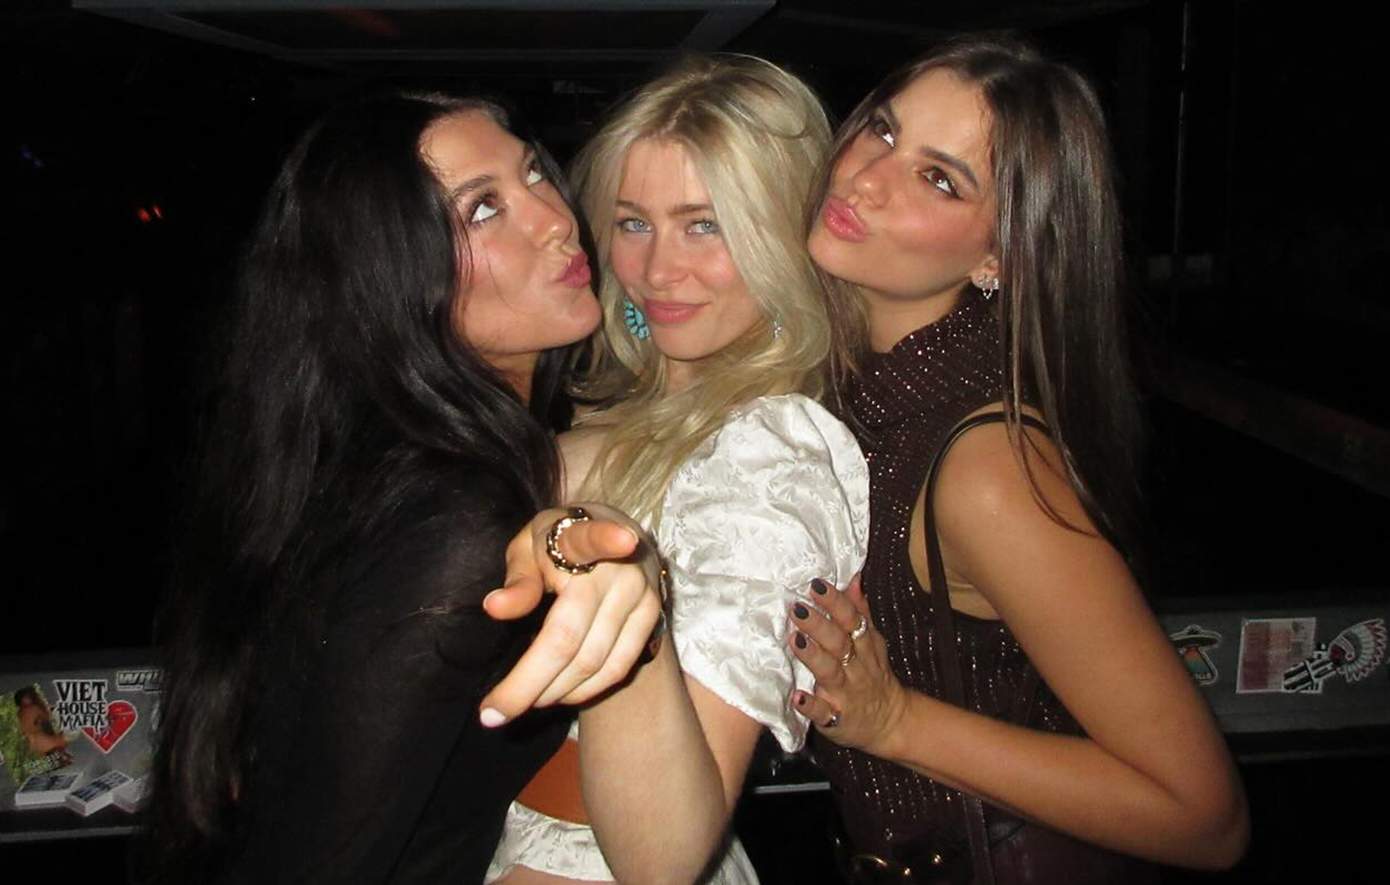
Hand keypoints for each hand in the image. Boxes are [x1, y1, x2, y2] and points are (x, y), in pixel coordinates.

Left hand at [479, 502, 662, 726]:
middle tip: (492, 714)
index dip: (609, 538)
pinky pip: (618, 668)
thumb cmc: (557, 544)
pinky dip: (585, 691)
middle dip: (528, 684)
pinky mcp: (653, 617)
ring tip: (523, 702)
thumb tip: (495, 608)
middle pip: (570, 638)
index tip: (624, 540)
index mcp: (582, 540)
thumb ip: (518, 579)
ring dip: (554, 692)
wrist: (615, 532)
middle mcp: (618, 570)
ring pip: (593, 663)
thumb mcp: (529, 547)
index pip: (594, 539)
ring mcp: (641, 596)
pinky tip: (559, 694)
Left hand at [788, 575, 907, 754]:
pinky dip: (810, 706)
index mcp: (863, 645)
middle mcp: (855, 667)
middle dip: (819, 625)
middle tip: (797, 608)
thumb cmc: (872, 675)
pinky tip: (796, 697)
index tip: (816, 585)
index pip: (851, 619)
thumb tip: (853, 577)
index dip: (835, 602)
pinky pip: (823, 713)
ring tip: (795, 641)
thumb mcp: (872, 642)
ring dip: (812, 656)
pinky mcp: (836, 719)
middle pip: (839, 642)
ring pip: (829, 673)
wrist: (891, 722)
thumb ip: (859, 611)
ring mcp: (845, 693)